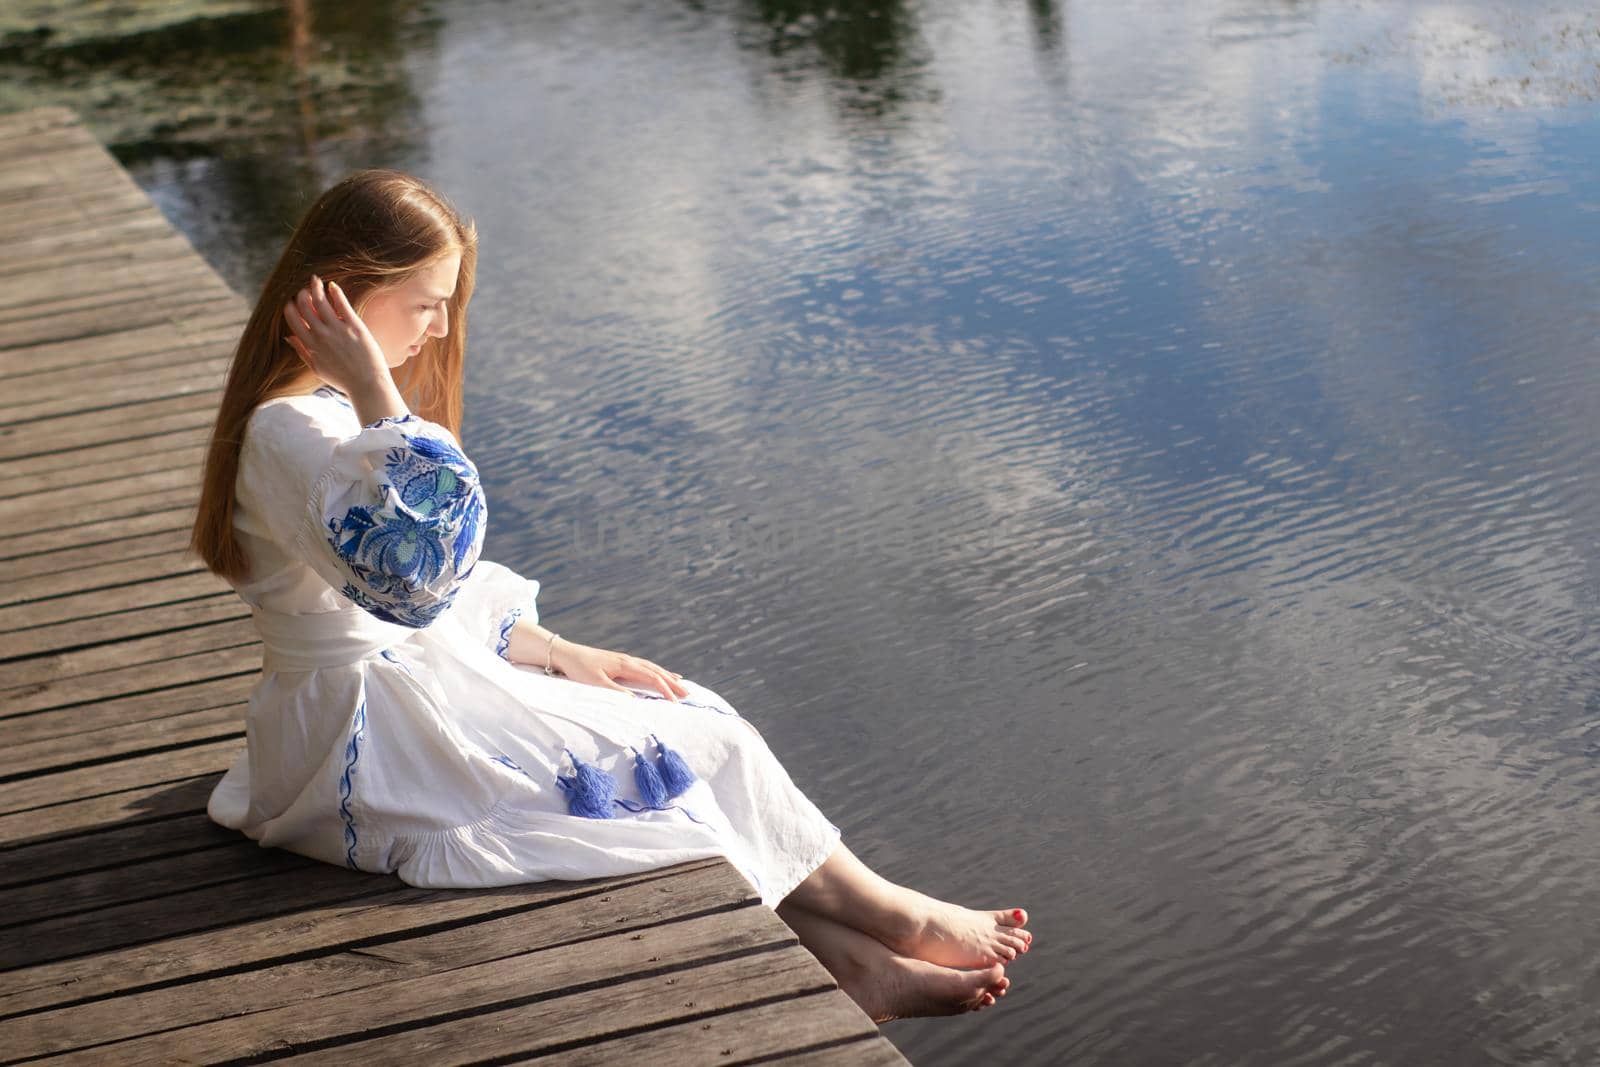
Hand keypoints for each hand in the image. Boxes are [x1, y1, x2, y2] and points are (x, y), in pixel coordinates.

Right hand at [282, 275, 391, 397]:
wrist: (367, 384)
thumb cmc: (342, 379)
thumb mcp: (317, 368)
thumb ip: (301, 351)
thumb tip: (288, 336)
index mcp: (310, 345)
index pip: (292, 318)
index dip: (290, 307)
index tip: (292, 302)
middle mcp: (321, 335)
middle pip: (304, 306)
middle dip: (301, 294)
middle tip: (305, 290)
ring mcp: (337, 329)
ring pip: (320, 301)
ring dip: (315, 288)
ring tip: (315, 281)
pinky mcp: (354, 326)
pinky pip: (341, 303)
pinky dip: (335, 291)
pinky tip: (332, 285)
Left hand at [550, 640, 688, 700]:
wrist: (566, 654)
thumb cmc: (579, 669)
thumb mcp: (596, 683)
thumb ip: (616, 691)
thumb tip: (635, 700)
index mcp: (625, 665)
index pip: (652, 678)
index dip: (665, 690)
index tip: (676, 703)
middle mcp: (628, 660)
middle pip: (656, 671)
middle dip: (673, 683)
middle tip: (688, 694)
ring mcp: (625, 660)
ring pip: (652, 668)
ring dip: (667, 676)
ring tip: (681, 683)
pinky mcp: (620, 661)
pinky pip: (645, 666)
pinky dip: (656, 671)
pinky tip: (660, 673)